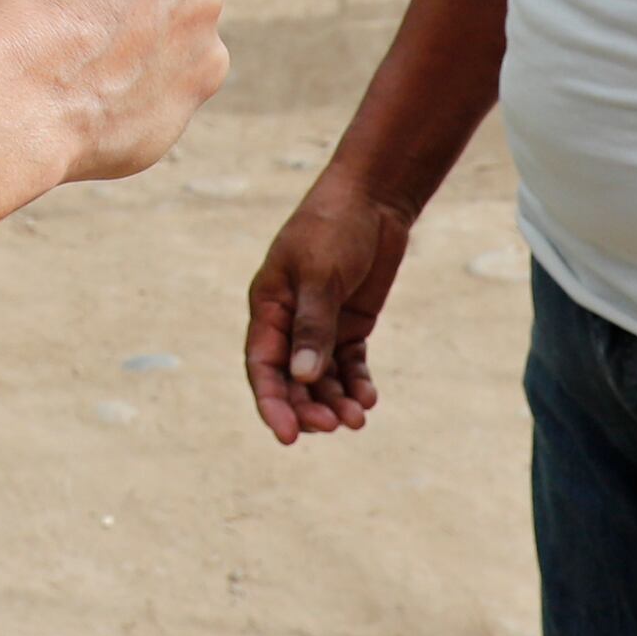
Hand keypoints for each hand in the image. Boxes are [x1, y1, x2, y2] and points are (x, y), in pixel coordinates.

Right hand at [244, 184, 414, 445]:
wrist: (372, 199)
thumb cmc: (333, 228)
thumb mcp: (320, 276)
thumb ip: (312, 328)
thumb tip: (303, 379)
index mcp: (268, 308)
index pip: (263, 367)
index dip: (272, 403)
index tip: (287, 436)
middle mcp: (290, 323)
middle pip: (292, 380)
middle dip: (309, 408)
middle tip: (336, 425)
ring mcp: (321, 326)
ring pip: (322, 378)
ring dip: (335, 401)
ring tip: (358, 418)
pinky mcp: (350, 325)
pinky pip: (349, 365)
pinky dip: (356, 383)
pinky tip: (368, 398)